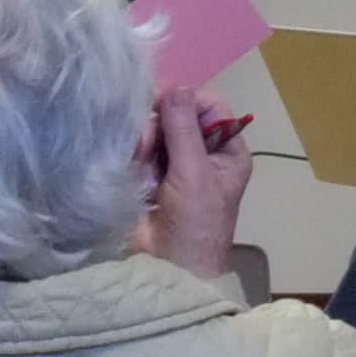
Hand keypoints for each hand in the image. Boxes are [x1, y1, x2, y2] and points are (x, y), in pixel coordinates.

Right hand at [135, 89, 256, 277]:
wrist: (168, 270)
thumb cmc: (194, 223)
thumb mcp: (195, 173)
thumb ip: (183, 128)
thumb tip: (176, 86)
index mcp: (227, 152)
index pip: (209, 107)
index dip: (185, 102)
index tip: (161, 108)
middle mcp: (202, 154)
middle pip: (177, 116)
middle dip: (159, 126)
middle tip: (145, 147)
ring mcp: (173, 166)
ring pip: (154, 132)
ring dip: (143, 142)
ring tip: (136, 160)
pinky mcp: (147, 177)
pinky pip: (138, 150)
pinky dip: (132, 154)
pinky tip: (128, 165)